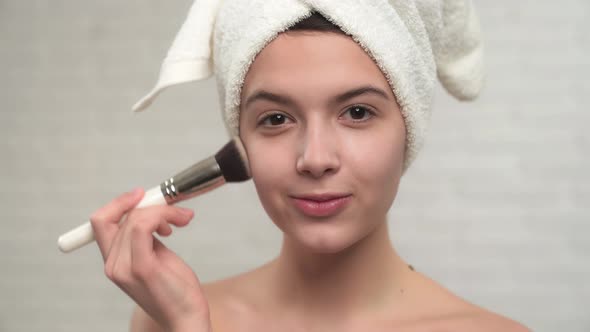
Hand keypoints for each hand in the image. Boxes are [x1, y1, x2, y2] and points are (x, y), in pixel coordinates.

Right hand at [90, 188, 210, 331]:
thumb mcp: (156, 256)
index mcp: (114, 262)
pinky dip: (161, 216)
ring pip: (134, 218)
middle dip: (149, 205)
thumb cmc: (175, 290)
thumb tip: (151, 211)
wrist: (186, 317)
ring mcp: (124, 267)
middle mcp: (113, 265)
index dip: (118, 203)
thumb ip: (146, 237)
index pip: (100, 222)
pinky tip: (176, 224)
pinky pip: (142, 226)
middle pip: (118, 216)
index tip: (142, 195)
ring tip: (180, 220)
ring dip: (163, 211)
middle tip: (175, 211)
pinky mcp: (141, 267)